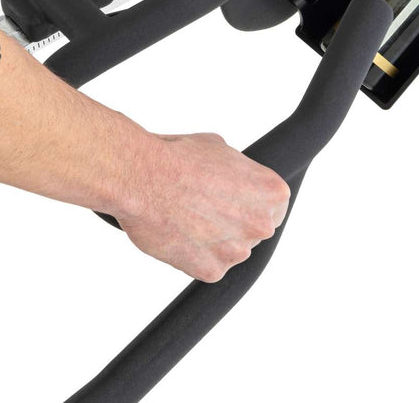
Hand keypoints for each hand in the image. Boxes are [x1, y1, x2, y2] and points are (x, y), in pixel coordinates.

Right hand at [117, 132, 289, 282]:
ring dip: (214, 239)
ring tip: (185, 216)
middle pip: (254, 229)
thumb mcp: (218, 147)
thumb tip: (235, 178)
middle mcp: (260, 225)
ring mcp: (237, 251)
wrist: (142, 178)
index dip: (253, 201)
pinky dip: (194, 253)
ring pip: (231, 249)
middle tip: (204, 206)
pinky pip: (208, 264)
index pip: (276, 205)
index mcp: (270, 192)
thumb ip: (238, 171)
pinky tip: (177, 232)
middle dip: (233, 220)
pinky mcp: (212, 271)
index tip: (237, 201)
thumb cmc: (176, 158)